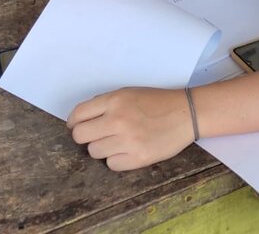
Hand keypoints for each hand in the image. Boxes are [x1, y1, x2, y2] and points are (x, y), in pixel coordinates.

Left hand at [68, 87, 193, 170]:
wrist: (185, 114)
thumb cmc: (155, 101)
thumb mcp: (128, 93)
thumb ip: (105, 103)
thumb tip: (82, 117)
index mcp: (114, 100)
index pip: (78, 114)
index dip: (73, 122)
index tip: (75, 126)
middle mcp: (117, 120)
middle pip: (81, 136)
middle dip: (85, 136)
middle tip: (96, 135)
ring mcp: (127, 141)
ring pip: (94, 152)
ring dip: (101, 148)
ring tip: (116, 141)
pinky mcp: (138, 159)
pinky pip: (111, 164)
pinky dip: (116, 159)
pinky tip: (126, 150)